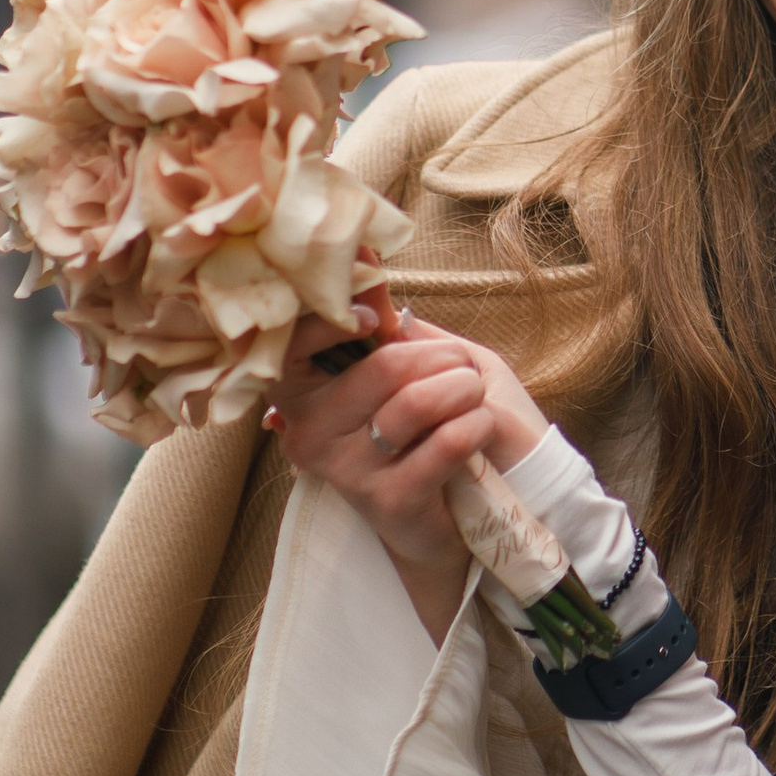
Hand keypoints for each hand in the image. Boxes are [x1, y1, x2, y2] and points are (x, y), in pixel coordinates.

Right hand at [267, 291, 552, 639]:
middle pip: (383, 366)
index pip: (294, 342)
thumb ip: (388, 326)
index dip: (336, 319)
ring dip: (464, 389)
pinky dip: (477, 424)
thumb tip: (367, 257)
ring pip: (417, 402)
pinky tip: (481, 426)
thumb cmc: (427, 429)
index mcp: (301, 394)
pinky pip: (445, 442)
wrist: (449, 517)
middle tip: (464, 367)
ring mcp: (346, 470)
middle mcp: (310, 433)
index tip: (375, 318)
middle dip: (442, 357)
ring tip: (475, 395)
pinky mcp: (388, 501)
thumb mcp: (407, 368)